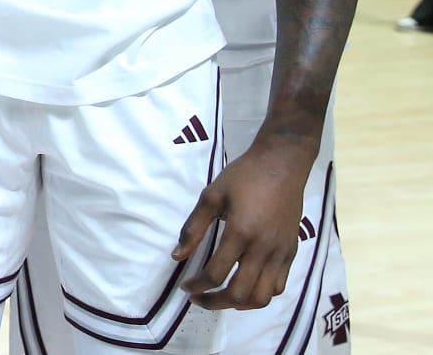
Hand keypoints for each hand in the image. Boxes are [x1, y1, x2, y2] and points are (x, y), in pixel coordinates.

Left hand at [175, 133, 316, 308]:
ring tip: (221, 298)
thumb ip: (193, 228)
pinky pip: (278, 286)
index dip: (197, 286)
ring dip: (239, 304)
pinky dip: (260, 294)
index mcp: (240, 233)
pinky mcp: (292, 253)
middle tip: (199, 298)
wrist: (282, 165)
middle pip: (239, 294)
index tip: (186, 287)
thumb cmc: (243, 176)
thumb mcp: (211, 196)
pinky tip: (245, 286)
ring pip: (262, 297)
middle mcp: (263, 249)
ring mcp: (281, 253)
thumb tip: (177, 256)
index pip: (216, 273)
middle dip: (215, 302)